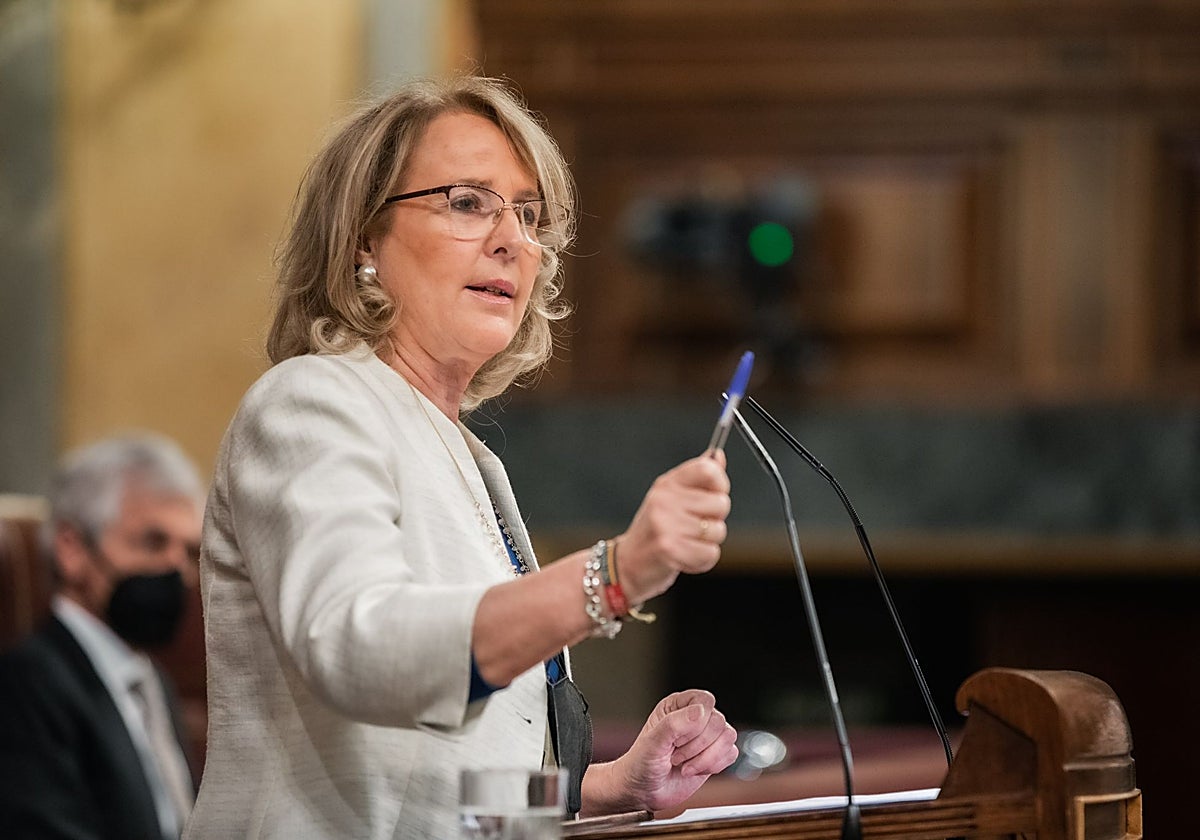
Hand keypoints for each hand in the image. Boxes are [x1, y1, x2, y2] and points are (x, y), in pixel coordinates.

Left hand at [589, 690, 737, 814]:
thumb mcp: (652, 742)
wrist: (643, 791)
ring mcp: (706, 737)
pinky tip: (694, 769)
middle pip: (718, 721)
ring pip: (728, 736)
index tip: (679, 738)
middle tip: (676, 755)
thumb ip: (674, 724)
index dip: (697, 720)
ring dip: (705, 757)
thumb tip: (699, 711)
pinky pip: (731, 753)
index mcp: (677, 706)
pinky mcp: (714, 755)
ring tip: (684, 764)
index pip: (704, 700)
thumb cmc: (641, 764)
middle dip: (697, 745)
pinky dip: (713, 765)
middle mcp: (694, 718)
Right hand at [616, 452, 730, 603]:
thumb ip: (697, 479)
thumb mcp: (672, 499)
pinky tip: (684, 558)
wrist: (628, 564)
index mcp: (667, 484)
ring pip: (718, 531)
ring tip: (686, 543)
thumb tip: (717, 456)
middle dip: (715, 520)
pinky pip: (710, 554)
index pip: (708, 469)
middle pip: (721, 503)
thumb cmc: (656, 530)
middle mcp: (664, 500)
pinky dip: (702, 560)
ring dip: (708, 543)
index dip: (720, 484)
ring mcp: (665, 524)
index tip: (713, 496)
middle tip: (693, 527)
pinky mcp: (669, 549)